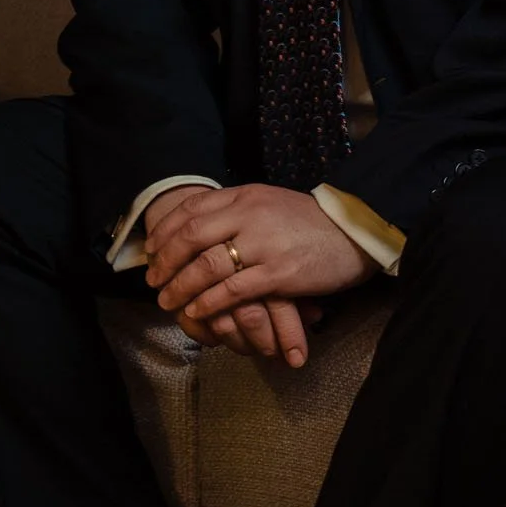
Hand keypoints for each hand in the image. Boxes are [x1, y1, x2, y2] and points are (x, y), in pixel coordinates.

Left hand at [138, 186, 304, 360]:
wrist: (354, 231)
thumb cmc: (310, 221)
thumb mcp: (268, 202)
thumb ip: (236, 209)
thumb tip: (199, 223)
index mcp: (244, 195)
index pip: (191, 208)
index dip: (165, 230)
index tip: (150, 248)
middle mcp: (248, 215)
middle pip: (191, 236)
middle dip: (165, 260)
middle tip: (152, 279)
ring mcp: (263, 245)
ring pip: (206, 265)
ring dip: (181, 286)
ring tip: (167, 300)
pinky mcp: (278, 273)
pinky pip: (233, 290)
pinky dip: (209, 302)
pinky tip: (196, 310)